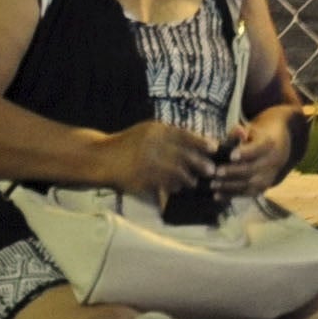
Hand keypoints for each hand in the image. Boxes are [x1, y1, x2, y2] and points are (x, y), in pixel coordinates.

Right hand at [94, 121, 219, 202]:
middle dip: (199, 163)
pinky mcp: (142, 178)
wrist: (103, 157)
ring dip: (187, 178)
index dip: (200, 142)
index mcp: (155, 130)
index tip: (214, 148)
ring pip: (176, 172)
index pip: (183, 134)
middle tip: (211, 171)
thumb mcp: (146, 132)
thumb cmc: (129, 144)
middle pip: (183, 154)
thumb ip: (168, 136)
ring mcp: (147, 162)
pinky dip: (173, 186)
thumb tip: (196, 143)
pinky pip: (164, 184)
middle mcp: (152, 144)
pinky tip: (176, 188)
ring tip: (193, 182)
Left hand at [208, 107, 300, 199]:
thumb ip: (239, 132)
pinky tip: (217, 196)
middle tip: (216, 172)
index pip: (257, 149)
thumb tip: (238, 131)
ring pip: (249, 185)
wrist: (277, 148)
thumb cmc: (257, 136)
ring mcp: (268, 177)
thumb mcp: (250, 129)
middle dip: (233, 172)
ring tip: (213, 185)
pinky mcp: (263, 188)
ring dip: (230, 186)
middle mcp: (271, 162)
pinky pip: (247, 194)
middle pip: (252, 169)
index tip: (231, 156)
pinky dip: (232, 196)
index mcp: (268, 144)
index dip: (245, 153)